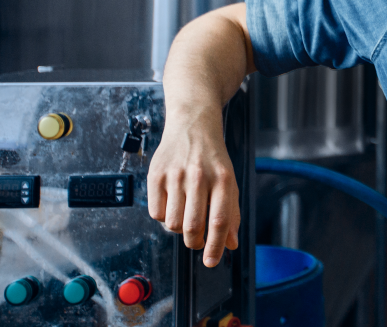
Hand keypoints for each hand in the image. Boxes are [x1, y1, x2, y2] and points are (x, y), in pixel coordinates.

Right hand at [147, 115, 240, 266]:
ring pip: (172, 224)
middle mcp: (199, 177)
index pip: (219, 221)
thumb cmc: (213, 157)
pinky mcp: (156, 175)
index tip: (211, 261)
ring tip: (186, 217)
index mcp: (223, 179)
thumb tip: (230, 244)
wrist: (193, 125)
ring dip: (179, 230)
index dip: (215, 247)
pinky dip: (164, 217)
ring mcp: (175, 176)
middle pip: (193, 227)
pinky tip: (172, 204)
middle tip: (197, 242)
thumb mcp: (230, 181)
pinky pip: (156, 212)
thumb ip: (231, 213)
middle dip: (195, 243)